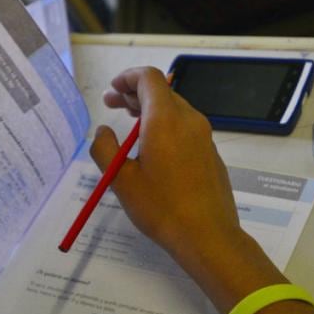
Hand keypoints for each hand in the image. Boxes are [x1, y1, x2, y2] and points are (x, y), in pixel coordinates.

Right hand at [91, 67, 245, 265]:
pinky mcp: (210, 153)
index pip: (149, 78)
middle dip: (135, 94)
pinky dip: (166, 126)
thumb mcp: (121, 180)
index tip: (112, 90)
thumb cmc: (161, 208)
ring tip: (130, 125)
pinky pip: (185, 129)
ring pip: (175, 110)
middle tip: (112, 105)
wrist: (207, 235)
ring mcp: (204, 137)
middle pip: (162, 92)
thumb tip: (103, 132)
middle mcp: (189, 120)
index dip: (127, 77)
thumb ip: (105, 149)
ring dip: (150, 111)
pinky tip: (154, 150)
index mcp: (165, 119)